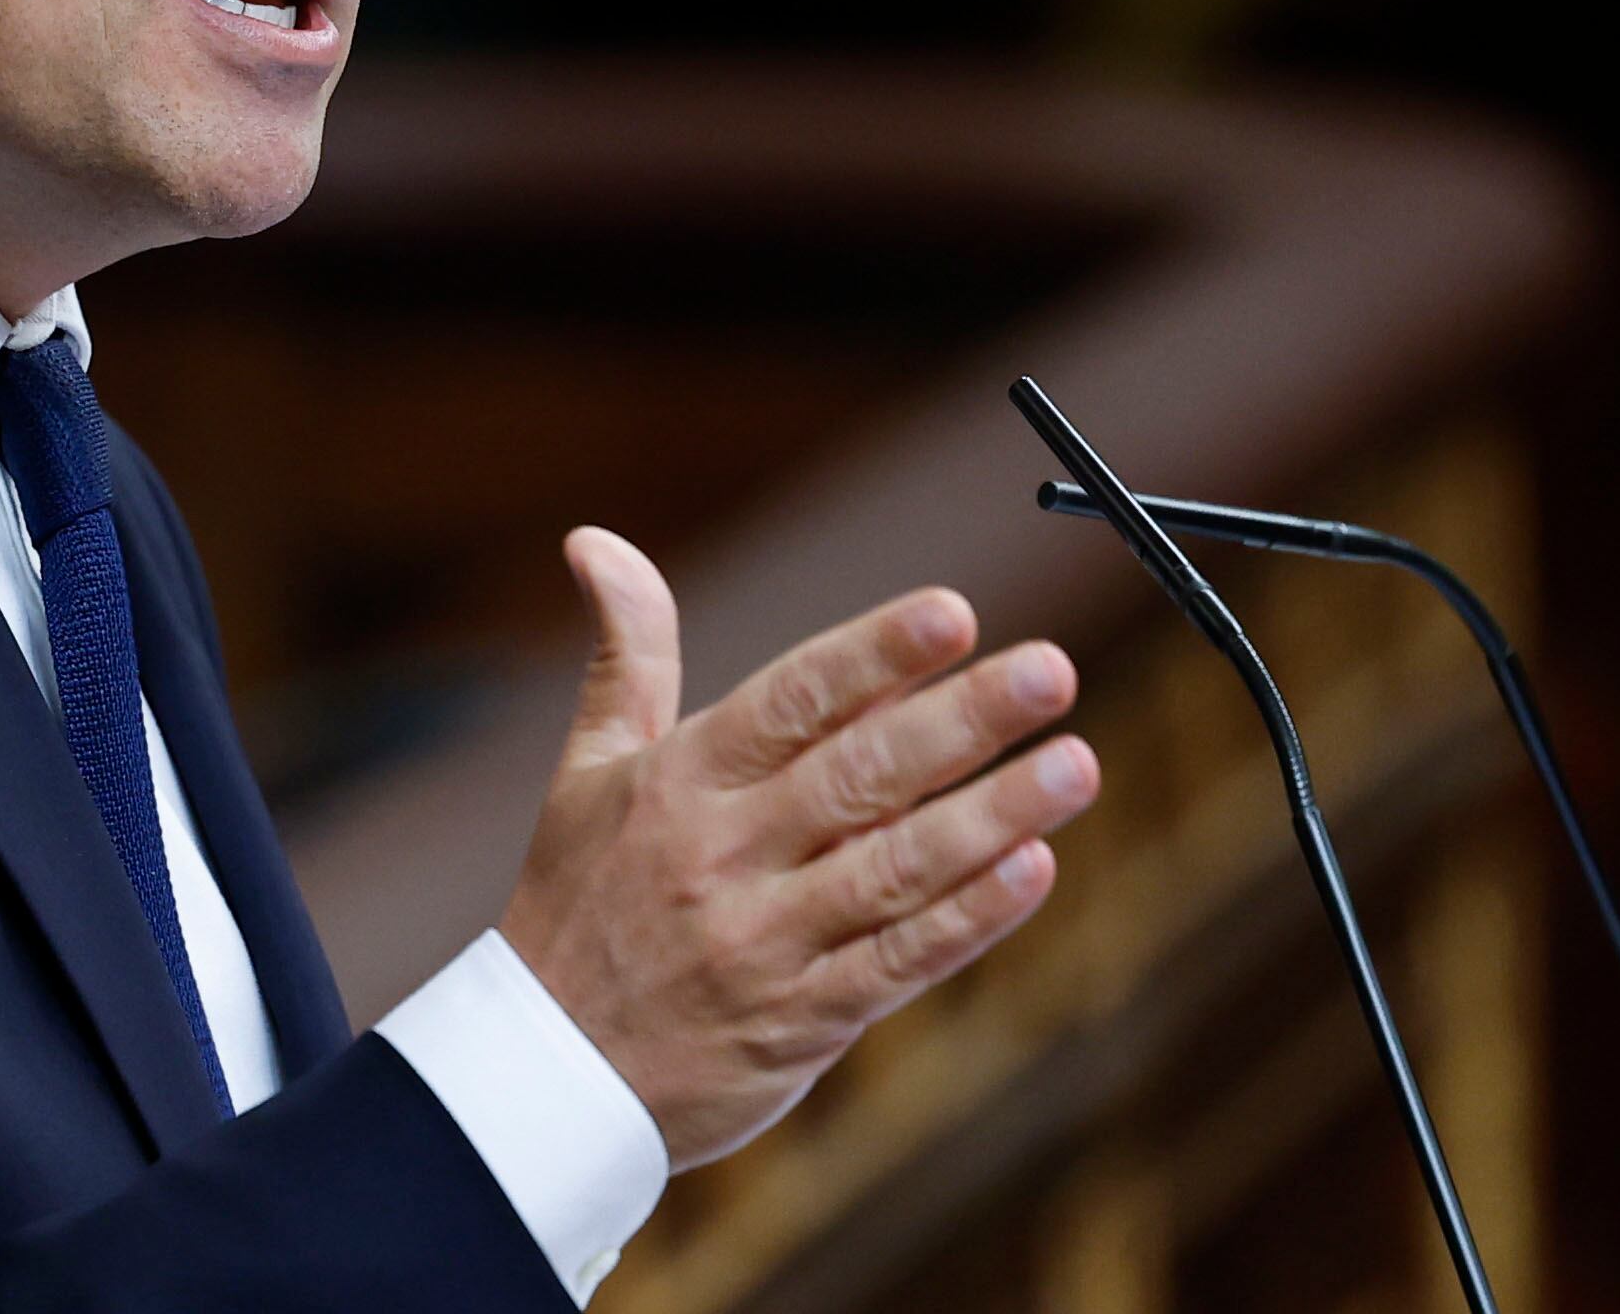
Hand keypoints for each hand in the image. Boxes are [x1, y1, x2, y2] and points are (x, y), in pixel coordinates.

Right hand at [498, 527, 1098, 1169]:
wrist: (542, 1078)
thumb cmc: (575, 902)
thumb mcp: (586, 770)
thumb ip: (627, 653)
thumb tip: (596, 541)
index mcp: (679, 782)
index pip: (790, 702)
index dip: (873, 655)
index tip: (953, 612)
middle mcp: (723, 856)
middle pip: (858, 776)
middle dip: (961, 720)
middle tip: (1050, 670)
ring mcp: (764, 943)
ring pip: (894, 869)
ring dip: (994, 815)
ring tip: (1077, 763)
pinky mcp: (798, 1022)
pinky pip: (896, 963)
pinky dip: (968, 918)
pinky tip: (1034, 868)